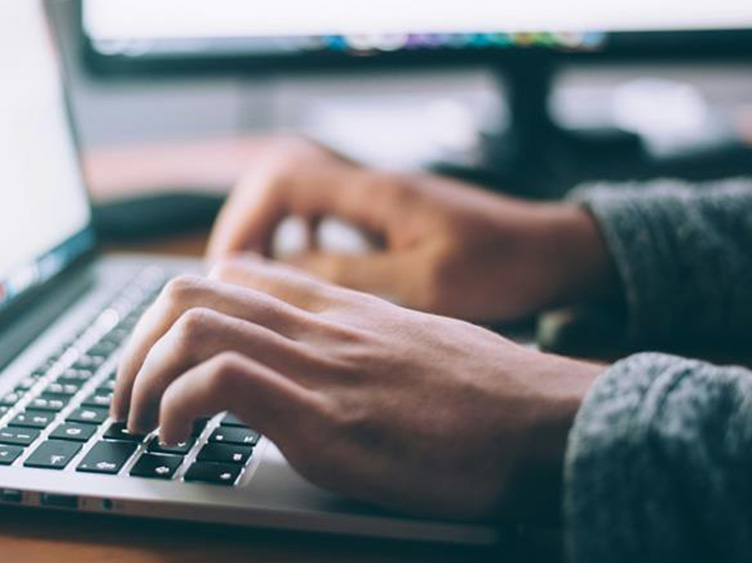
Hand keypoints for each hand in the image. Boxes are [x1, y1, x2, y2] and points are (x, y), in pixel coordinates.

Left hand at [113, 256, 602, 519]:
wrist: (548, 422)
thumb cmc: (487, 396)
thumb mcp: (411, 347)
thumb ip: (354, 343)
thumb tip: (315, 367)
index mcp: (336, 308)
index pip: (230, 274)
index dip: (174, 313)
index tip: (161, 359)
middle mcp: (318, 324)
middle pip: (189, 291)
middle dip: (135, 345)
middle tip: (127, 397)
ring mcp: (319, 365)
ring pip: (190, 325)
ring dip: (141, 376)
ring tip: (139, 423)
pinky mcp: (324, 417)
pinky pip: (220, 381)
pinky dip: (176, 406)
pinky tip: (177, 440)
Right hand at [207, 137, 615, 322]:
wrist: (555, 252)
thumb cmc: (503, 267)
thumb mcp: (424, 284)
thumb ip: (350, 277)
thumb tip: (279, 275)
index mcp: (375, 193)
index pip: (283, 181)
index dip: (245, 221)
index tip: (228, 269)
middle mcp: (371, 187)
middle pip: (279, 184)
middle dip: (247, 228)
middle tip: (231, 280)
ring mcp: (379, 199)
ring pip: (299, 200)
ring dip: (271, 234)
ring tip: (255, 281)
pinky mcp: (389, 217)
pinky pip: (325, 217)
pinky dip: (301, 241)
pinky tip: (303, 275)